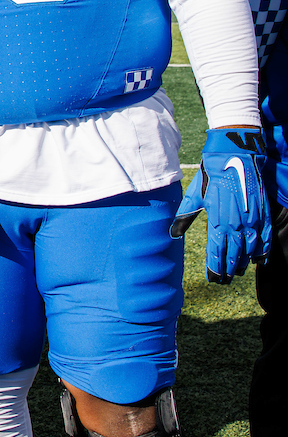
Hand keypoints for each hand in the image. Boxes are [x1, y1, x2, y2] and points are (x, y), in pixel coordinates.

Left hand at [171, 127, 272, 282]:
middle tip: (223, 279)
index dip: (214, 267)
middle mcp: (236, 224)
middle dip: (227, 269)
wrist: (233, 157)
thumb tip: (172, 235)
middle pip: (233, 254)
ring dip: (242, 262)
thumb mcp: (194, 196)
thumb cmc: (210, 176)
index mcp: (217, 221)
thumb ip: (184, 217)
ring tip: (236, 272)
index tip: (212, 278)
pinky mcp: (262, 214)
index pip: (216, 251)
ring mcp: (251, 220)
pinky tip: (257, 260)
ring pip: (249, 249)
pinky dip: (262, 251)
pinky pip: (264, 238)